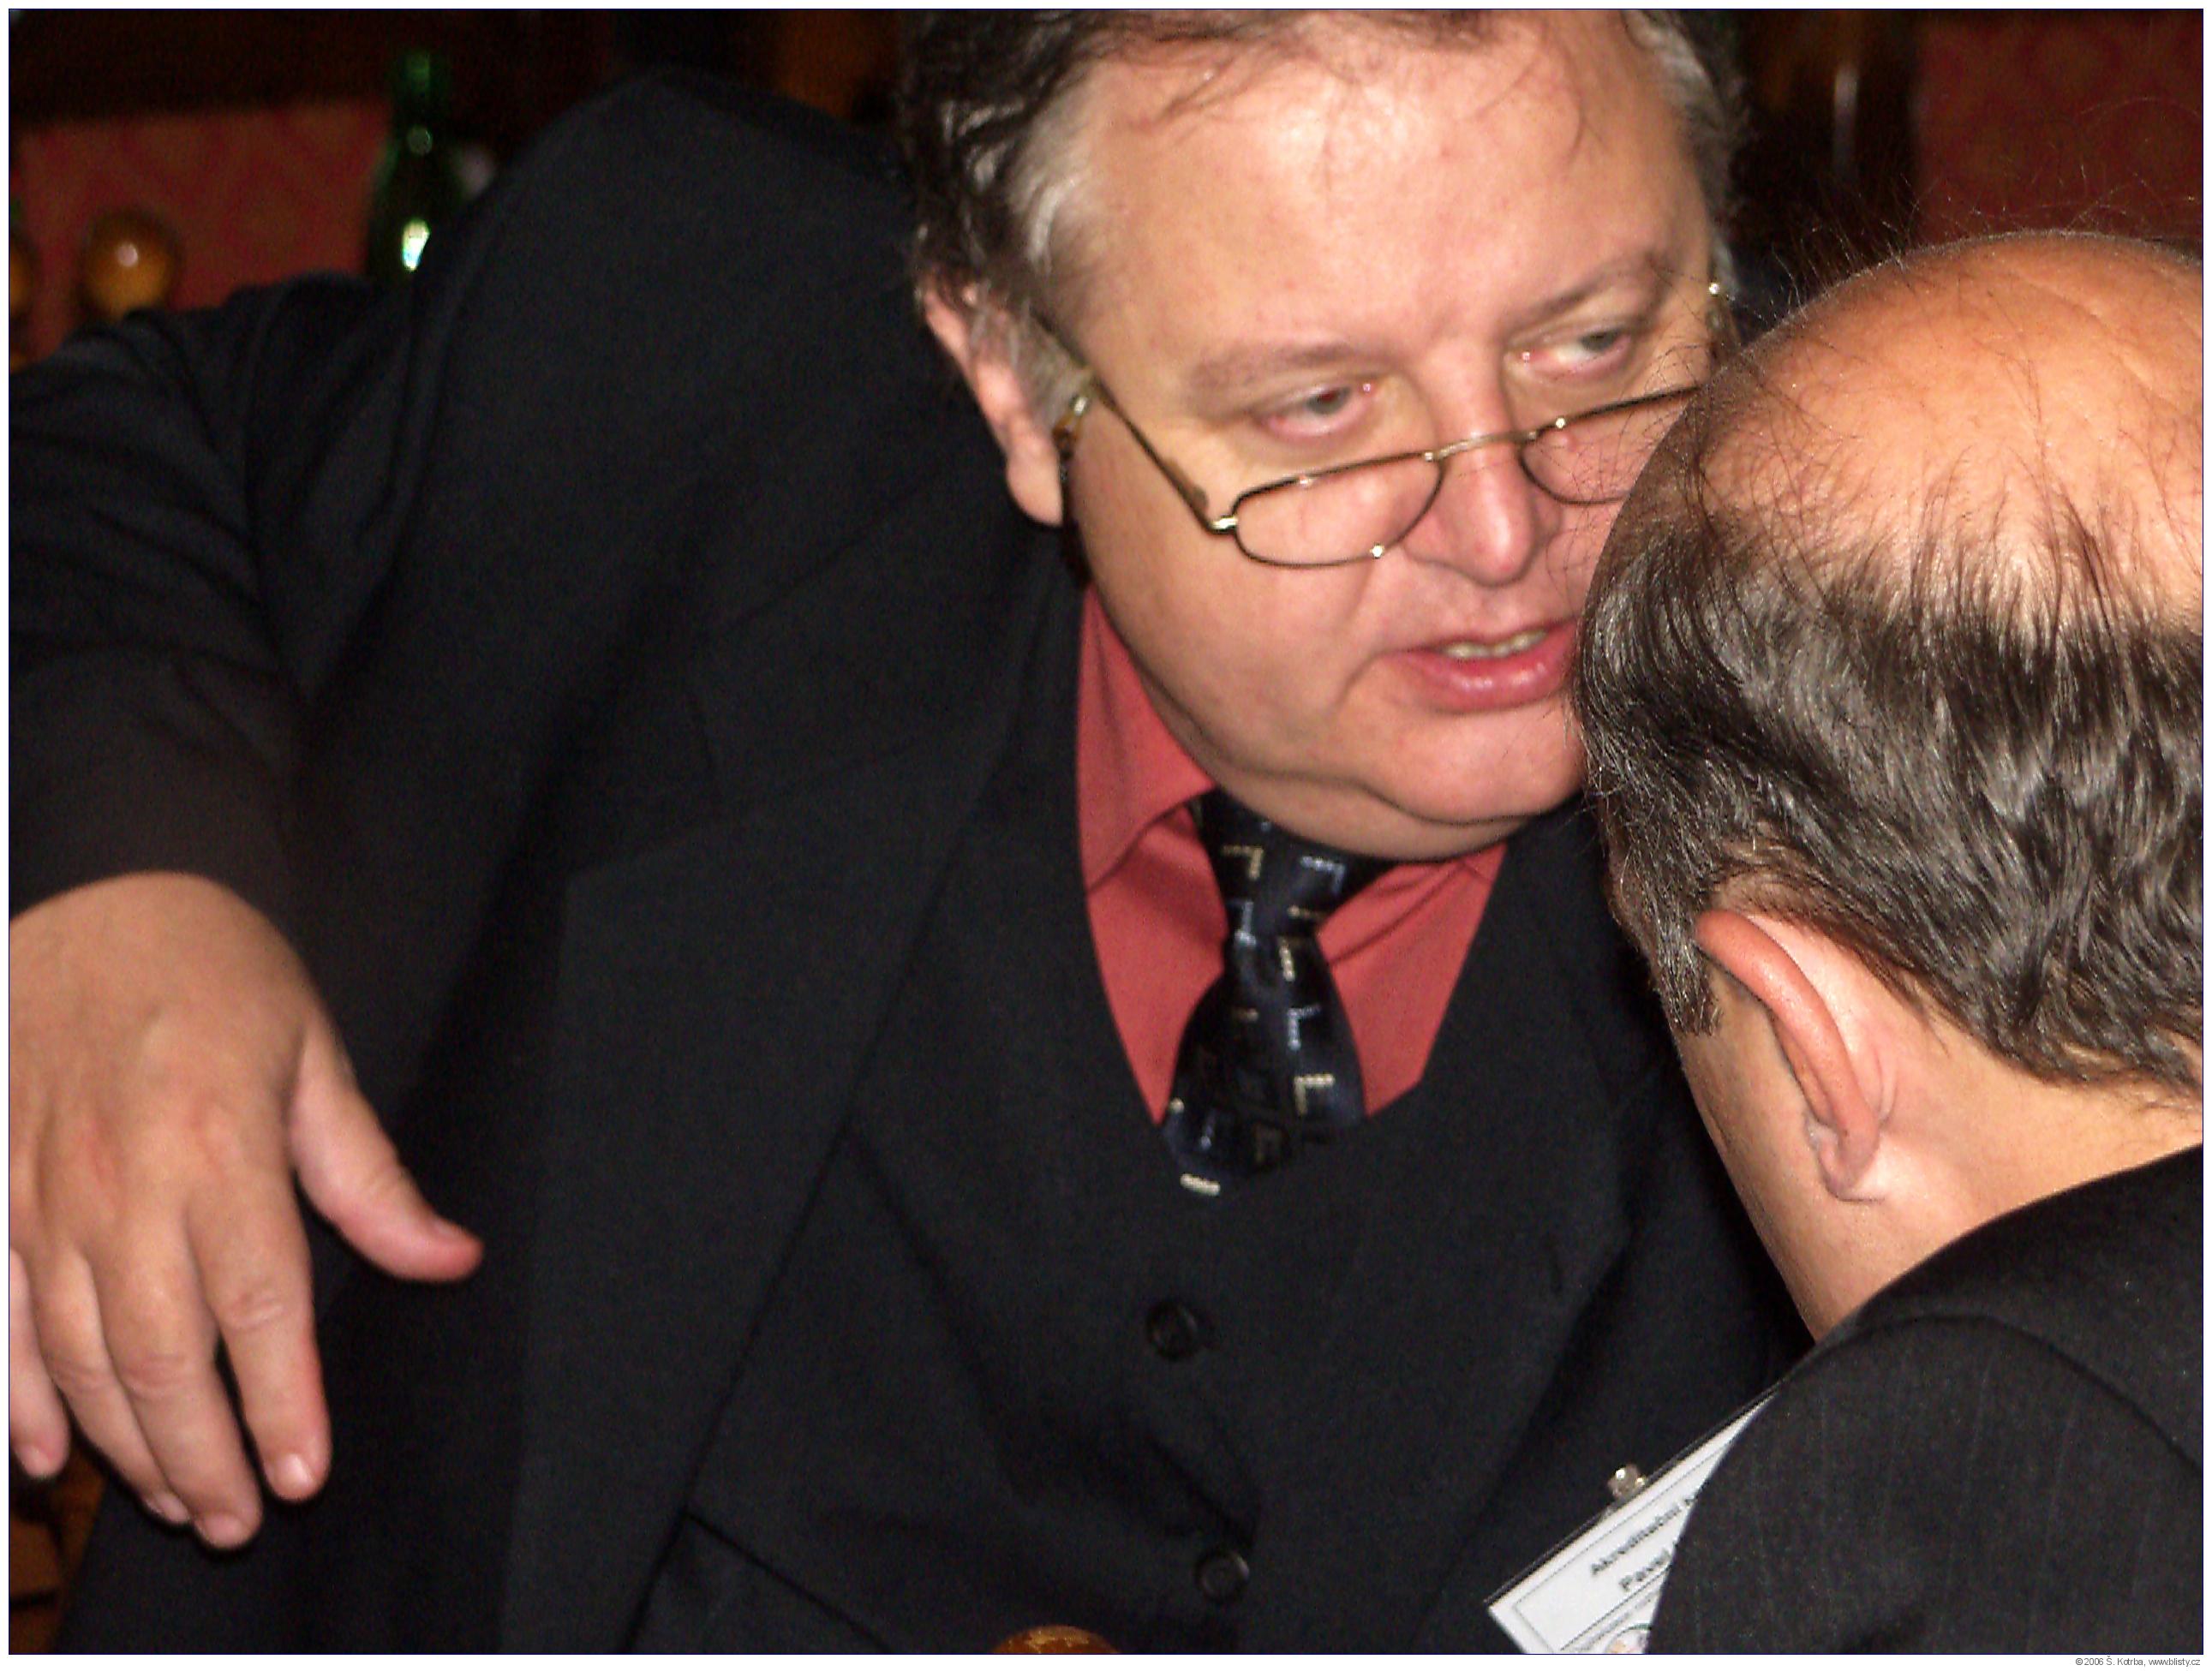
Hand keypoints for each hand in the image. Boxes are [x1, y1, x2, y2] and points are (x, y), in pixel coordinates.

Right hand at [9, 874, 480, 1545]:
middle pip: (159, 1357)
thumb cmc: (220, 973)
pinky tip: (53, 1455)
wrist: (98, 893)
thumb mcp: (317, 1058)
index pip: (259, 1310)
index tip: (307, 1473)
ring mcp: (41, 1196)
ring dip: (126, 1444)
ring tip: (178, 1499)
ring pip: (77, 1356)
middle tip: (243, 1519)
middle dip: (203, 1455)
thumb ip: (371, 1178)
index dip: (282, 1405)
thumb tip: (451, 1258)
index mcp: (220, 1151)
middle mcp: (122, 1187)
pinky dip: (19, 1397)